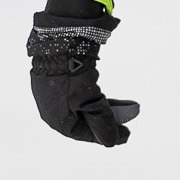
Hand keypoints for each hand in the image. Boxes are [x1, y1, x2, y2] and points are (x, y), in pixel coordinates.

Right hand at [27, 13, 140, 144]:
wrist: (60, 37)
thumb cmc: (71, 73)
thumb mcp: (90, 102)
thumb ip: (102, 122)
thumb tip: (111, 142)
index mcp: (55, 118)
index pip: (82, 134)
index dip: (104, 135)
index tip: (125, 134)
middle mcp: (51, 107)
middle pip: (83, 120)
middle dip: (107, 120)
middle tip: (128, 120)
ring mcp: (54, 91)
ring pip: (83, 106)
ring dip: (104, 107)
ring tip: (125, 106)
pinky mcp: (59, 77)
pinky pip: (80, 93)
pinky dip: (95, 95)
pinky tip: (107, 94)